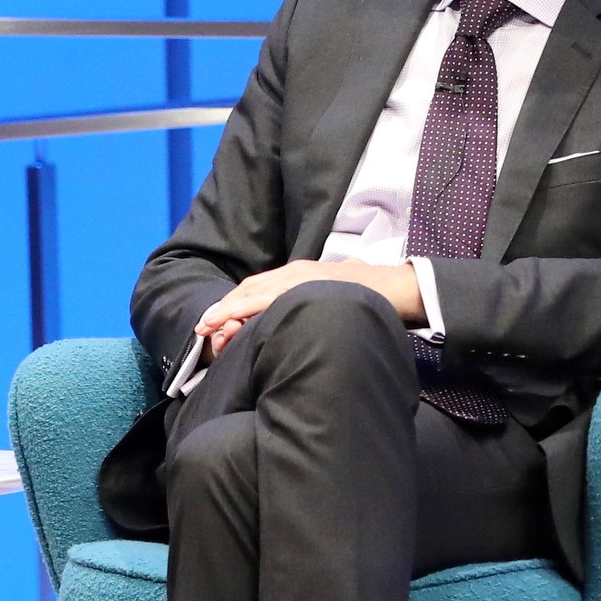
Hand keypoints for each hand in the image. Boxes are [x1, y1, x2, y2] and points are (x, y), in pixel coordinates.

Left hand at [192, 260, 423, 357]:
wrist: (398, 287)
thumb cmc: (369, 297)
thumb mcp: (333, 299)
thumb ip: (314, 306)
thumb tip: (303, 324)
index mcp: (300, 276)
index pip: (258, 289)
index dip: (235, 305)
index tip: (216, 322)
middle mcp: (297, 272)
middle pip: (250, 289)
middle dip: (224, 308)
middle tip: (202, 328)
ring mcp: (303, 277)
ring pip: (255, 292)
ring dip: (228, 310)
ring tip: (207, 327)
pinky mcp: (309, 285)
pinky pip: (272, 298)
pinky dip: (248, 308)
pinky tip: (232, 321)